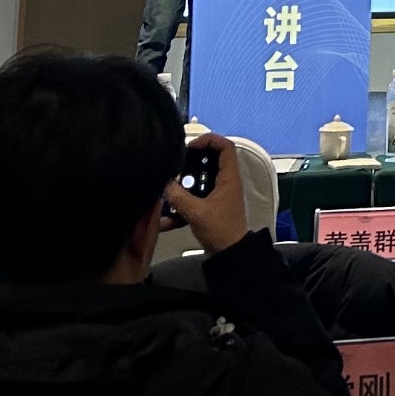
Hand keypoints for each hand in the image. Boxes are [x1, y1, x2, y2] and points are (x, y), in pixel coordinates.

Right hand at [164, 137, 248, 251]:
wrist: (228, 255)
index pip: (225, 146)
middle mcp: (225, 183)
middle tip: (176, 168)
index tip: (191, 146)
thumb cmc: (222, 232)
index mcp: (229, 178)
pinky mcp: (209, 207)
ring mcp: (217, 195)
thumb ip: (178, 196)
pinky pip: (193, 200)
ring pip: (198, 182)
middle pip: (208, 162)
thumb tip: (165, 184)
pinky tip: (167, 218)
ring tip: (169, 193)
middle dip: (189, 166)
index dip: (209, 140)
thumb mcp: (197, 212)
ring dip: (182, 188)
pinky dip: (181, 206)